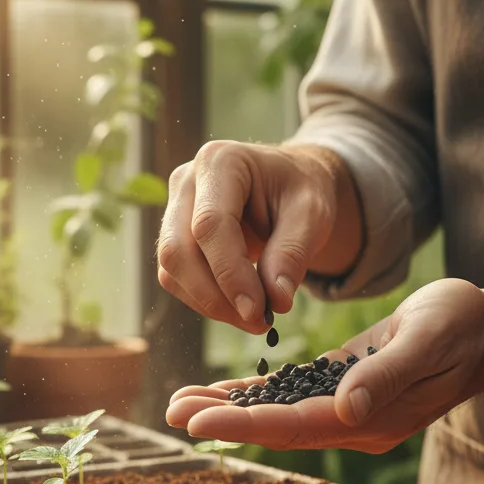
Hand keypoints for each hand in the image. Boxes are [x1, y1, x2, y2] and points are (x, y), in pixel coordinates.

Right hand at [156, 141, 359, 330]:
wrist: (287, 185)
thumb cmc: (299, 190)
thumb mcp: (312, 214)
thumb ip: (293, 253)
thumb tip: (276, 301)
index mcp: (220, 161)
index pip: (210, 224)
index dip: (230, 273)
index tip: (257, 310)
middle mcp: (185, 181)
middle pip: (178, 249)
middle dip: (214, 296)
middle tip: (257, 322)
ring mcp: (173, 208)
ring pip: (171, 269)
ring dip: (209, 303)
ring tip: (254, 318)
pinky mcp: (173, 236)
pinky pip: (176, 277)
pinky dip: (205, 300)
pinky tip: (238, 306)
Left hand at [165, 278, 483, 452]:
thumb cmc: (461, 328)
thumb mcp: (428, 341)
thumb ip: (386, 377)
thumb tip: (345, 410)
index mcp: (370, 418)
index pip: (293, 427)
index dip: (243, 426)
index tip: (198, 423)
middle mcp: (352, 421)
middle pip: (275, 428)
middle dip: (222, 421)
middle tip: (170, 412)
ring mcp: (346, 407)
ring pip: (276, 414)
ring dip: (229, 410)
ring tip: (180, 402)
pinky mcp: (342, 384)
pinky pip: (290, 396)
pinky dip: (254, 395)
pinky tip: (221, 392)